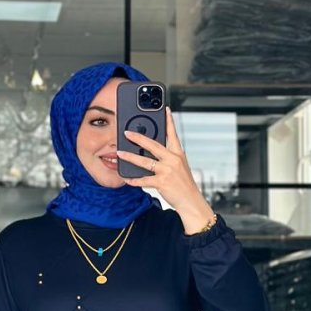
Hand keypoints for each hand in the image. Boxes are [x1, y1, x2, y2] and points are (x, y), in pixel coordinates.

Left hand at [117, 107, 214, 231]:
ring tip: (120, 153)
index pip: (173, 134)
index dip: (169, 121)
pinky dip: (134, 180)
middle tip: (127, 132)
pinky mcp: (162, 182)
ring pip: (145, 161)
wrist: (191, 202)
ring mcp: (167, 171)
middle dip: (138, 138)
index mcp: (178, 154)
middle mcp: (173, 160)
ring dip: (130, 157)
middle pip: (153, 145)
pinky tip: (126, 178)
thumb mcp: (180, 167)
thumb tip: (152, 153)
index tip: (165, 109)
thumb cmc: (184, 185)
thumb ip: (168, 158)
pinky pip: (144, 180)